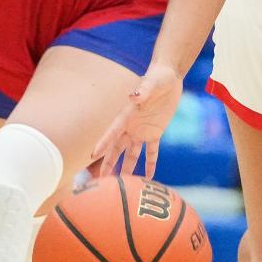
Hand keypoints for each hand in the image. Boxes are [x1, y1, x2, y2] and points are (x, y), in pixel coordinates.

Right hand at [91, 63, 183, 179]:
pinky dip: (151, 163)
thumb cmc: (157, 77)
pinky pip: (152, 151)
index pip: (112, 132)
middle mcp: (131, 126)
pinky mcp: (155, 132)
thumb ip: (143, 91)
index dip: (103, 143)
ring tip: (123, 184)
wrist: (169, 77)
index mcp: (127, 115)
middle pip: (117, 148)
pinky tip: (149, 176)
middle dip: (109, 163)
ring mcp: (142, 131)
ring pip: (132, 153)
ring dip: (128, 167)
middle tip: (102, 179)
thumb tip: (133, 96)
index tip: (93, 155)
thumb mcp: (151, 83)